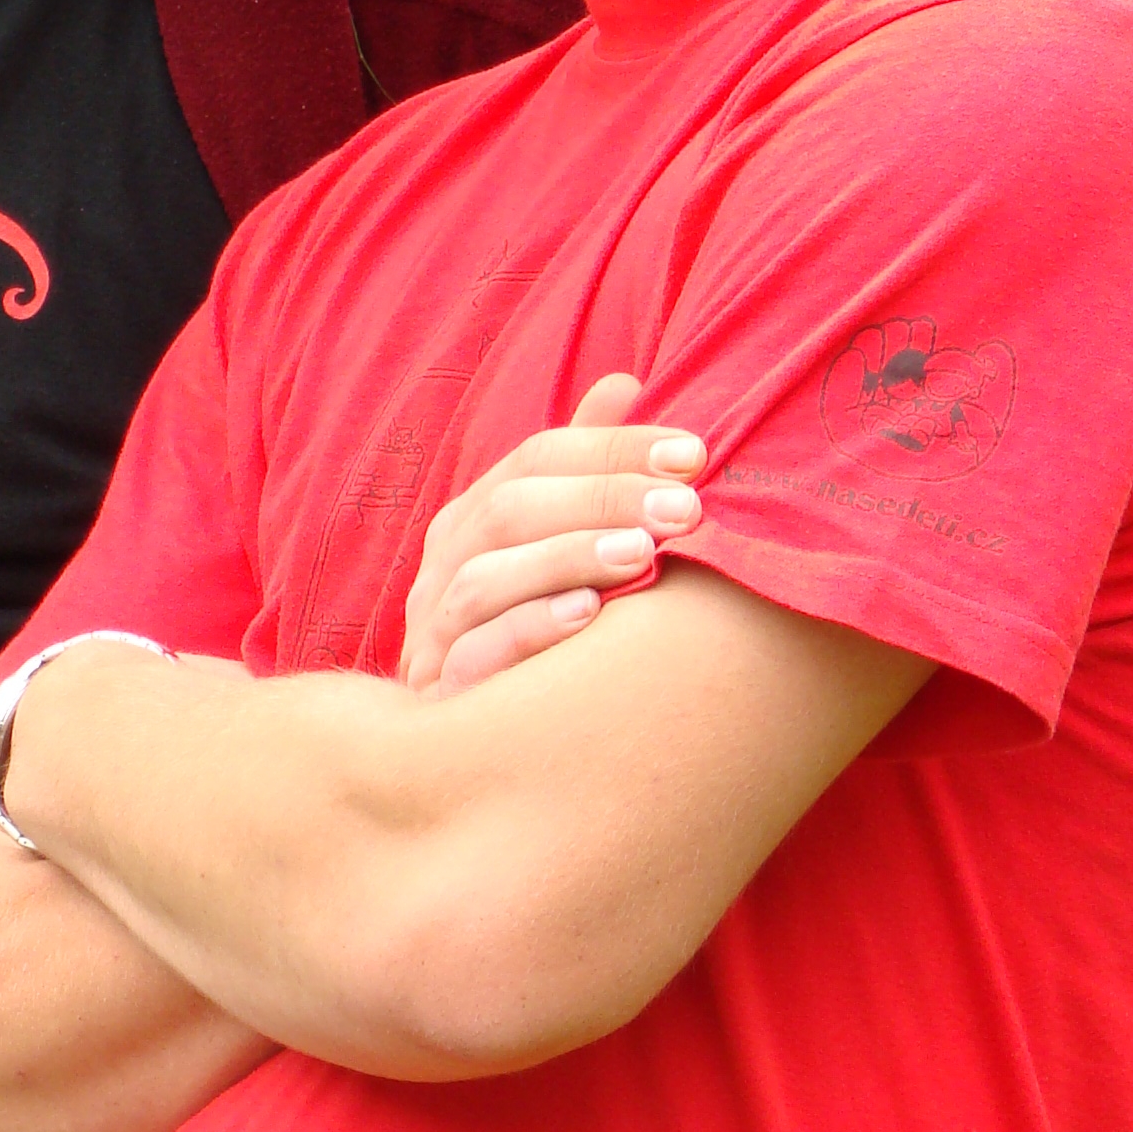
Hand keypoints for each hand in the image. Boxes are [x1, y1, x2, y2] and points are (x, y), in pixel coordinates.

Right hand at [399, 374, 706, 695]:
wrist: (484, 750)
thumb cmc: (543, 627)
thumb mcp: (567, 542)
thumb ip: (588, 469)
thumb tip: (623, 381)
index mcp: (477, 518)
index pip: (538, 457)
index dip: (614, 449)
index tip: (695, 455)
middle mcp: (448, 565)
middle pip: (512, 509)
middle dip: (603, 500)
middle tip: (686, 509)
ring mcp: (436, 631)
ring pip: (486, 580)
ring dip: (567, 558)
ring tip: (642, 555)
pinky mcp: (442, 696)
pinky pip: (473, 656)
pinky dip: (529, 629)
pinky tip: (589, 616)